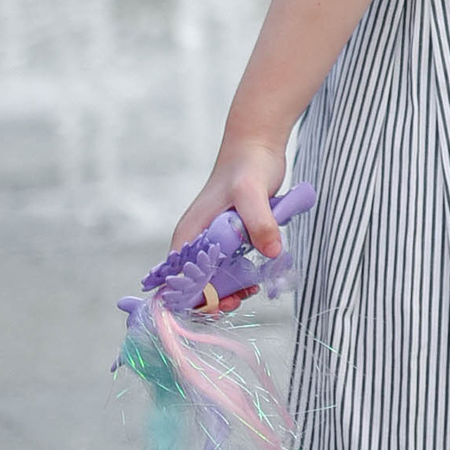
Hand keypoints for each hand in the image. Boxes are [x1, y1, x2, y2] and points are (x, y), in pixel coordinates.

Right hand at [171, 139, 288, 312]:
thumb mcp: (252, 193)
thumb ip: (259, 222)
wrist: (258, 145)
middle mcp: (197, 240)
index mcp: (188, 235)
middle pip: (197, 284)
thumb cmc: (248, 165)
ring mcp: (213, 239)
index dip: (194, 299)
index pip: (178, 281)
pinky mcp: (230, 236)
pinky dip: (242, 274)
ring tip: (253, 287)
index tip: (221, 304)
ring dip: (232, 288)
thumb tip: (271, 253)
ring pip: (215, 277)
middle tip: (241, 298)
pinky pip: (231, 265)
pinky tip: (259, 275)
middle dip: (216, 297)